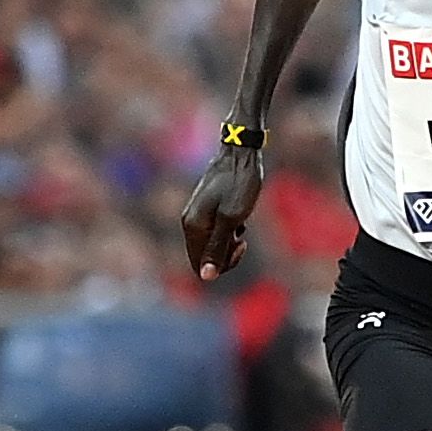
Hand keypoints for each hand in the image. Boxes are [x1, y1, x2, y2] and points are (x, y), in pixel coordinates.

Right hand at [180, 147, 264, 281]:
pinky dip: (230, 230)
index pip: (200, 265)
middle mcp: (190, 222)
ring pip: (212, 244)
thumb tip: (206, 277)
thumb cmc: (239, 185)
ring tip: (241, 223)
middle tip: (242, 239)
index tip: (238, 247)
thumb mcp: (232, 219)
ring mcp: (197, 215)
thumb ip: (217, 248)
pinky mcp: (206, 209)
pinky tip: (239, 217)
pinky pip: (216, 232)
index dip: (221, 265)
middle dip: (226, 254)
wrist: (240, 153)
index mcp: (193, 226)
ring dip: (229, 242)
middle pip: (204, 257)